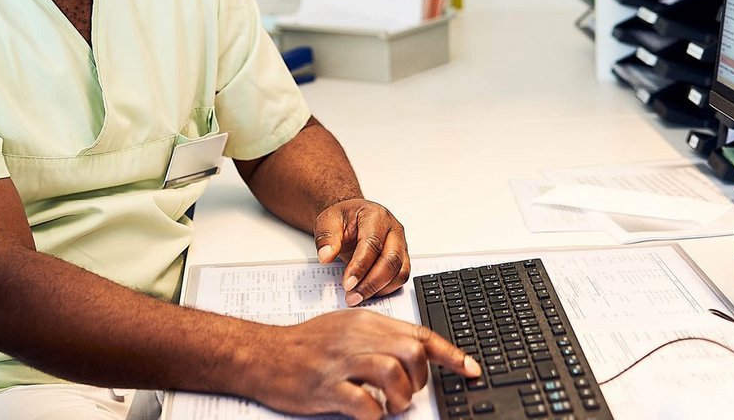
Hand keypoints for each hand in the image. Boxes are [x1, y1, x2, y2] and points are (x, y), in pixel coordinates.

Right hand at [246, 310, 478, 419]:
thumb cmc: (305, 345)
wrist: (262, 354)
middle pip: (411, 353)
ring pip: (392, 373)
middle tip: (408, 392)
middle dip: (419, 379)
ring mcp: (341, 362)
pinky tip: (368, 413)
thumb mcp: (347, 328)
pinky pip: (363, 402)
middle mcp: (357, 338)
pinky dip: (374, 414)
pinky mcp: (326, 386)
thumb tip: (415, 353)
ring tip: (391, 406)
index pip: (419, 334)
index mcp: (366, 323)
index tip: (471, 370)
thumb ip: (380, 336)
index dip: (451, 354)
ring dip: (401, 397)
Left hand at [314, 198, 409, 305]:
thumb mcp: (327, 221)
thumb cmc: (344, 218)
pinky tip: (369, 293)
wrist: (352, 217)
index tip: (348, 283)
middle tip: (353, 296)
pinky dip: (386, 289)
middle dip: (371, 283)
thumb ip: (326, 238)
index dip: (360, 266)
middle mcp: (393, 230)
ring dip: (379, 289)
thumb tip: (326, 256)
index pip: (372, 244)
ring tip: (358, 296)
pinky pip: (400, 277)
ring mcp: (401, 244)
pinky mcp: (401, 258)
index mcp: (376, 216)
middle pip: (391, 260)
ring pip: (399, 271)